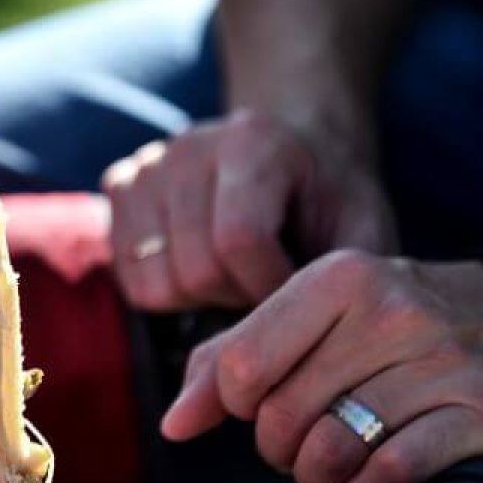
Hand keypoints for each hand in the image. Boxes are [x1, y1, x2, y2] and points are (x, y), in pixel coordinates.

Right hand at [100, 109, 394, 310]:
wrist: (295, 145)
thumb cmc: (331, 195)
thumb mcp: (363, 225)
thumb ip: (346, 275)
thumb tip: (323, 340)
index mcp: (252, 142)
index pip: (237, 240)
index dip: (268, 288)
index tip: (297, 297)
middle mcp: (188, 147)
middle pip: (194, 268)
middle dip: (236, 298)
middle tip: (266, 289)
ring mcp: (147, 166)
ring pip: (154, 282)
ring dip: (200, 299)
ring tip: (235, 278)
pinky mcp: (120, 186)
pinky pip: (130, 277)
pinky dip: (167, 291)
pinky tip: (202, 268)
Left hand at [161, 248, 482, 482]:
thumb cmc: (393, 318)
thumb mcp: (316, 312)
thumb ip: (235, 356)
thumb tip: (173, 423)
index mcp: (334, 278)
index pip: (241, 363)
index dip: (232, 404)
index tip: (254, 405)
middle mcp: (386, 310)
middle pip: (280, 414)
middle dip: (276, 446)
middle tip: (298, 440)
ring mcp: (438, 359)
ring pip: (332, 449)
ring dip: (318, 474)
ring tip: (331, 461)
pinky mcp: (481, 409)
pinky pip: (392, 472)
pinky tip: (370, 476)